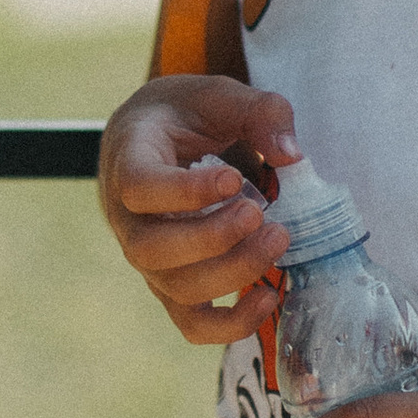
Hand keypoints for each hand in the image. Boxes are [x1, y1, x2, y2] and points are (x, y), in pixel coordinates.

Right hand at [95, 75, 301, 345]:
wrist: (159, 139)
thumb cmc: (187, 116)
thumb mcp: (219, 94)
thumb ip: (259, 112)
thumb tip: (290, 155)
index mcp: (128, 160)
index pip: (139, 186)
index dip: (185, 192)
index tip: (233, 179)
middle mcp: (127, 217)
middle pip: (151, 248)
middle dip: (212, 239)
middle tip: (260, 215)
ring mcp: (148, 259)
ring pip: (175, 288)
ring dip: (231, 272)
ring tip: (278, 240)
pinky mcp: (173, 285)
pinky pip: (192, 323)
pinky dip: (231, 323)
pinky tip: (268, 297)